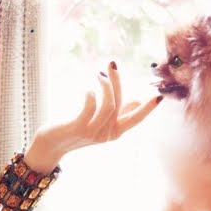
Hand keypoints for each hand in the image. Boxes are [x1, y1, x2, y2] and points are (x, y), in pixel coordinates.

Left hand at [26, 61, 161, 171]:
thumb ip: (117, 113)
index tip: (159, 96)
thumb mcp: (99, 122)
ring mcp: (94, 133)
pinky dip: (91, 95)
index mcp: (115, 132)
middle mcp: (108, 134)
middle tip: (112, 65)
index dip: (148, 108)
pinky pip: (91, 107)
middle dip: (118, 82)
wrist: (50, 145)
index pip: (136, 119)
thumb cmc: (74, 130)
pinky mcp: (79, 128)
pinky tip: (87, 89)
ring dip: (105, 86)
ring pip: (109, 105)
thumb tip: (135, 101)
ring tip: (98, 75)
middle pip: (120, 104)